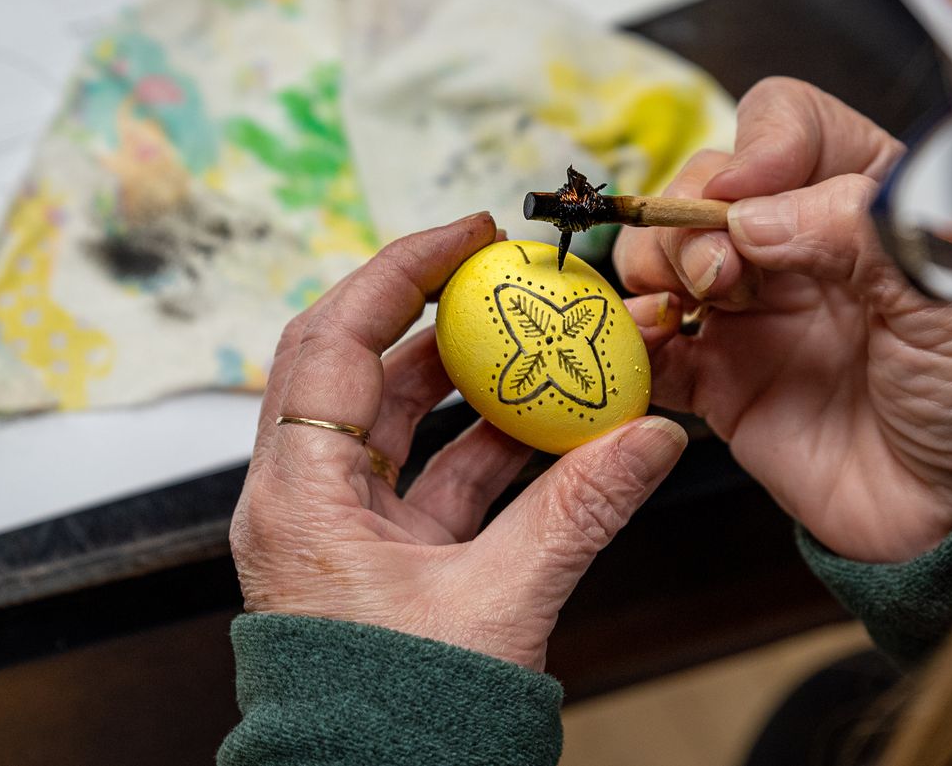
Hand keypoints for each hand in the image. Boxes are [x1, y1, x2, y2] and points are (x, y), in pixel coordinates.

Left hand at [230, 213, 686, 670]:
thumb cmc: (397, 723)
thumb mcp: (499, 604)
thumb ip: (580, 511)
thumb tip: (653, 436)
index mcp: (298, 499)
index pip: (330, 341)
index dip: (397, 272)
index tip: (465, 234)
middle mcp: (308, 501)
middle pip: (362, 369)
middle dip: (438, 315)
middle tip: (503, 276)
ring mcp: (349, 528)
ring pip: (405, 423)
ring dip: (473, 382)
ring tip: (536, 341)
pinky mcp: (388, 556)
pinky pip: (440, 476)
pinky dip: (492, 446)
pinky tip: (550, 424)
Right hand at [616, 78, 951, 562]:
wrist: (943, 515)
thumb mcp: (946, 300)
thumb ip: (859, 233)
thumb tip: (750, 217)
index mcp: (861, 203)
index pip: (789, 125)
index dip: (758, 144)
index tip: (745, 192)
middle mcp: (796, 246)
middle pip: (704, 185)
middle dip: (692, 218)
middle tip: (721, 274)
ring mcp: (748, 310)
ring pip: (662, 252)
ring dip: (655, 266)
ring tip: (685, 309)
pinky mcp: (714, 376)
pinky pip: (648, 342)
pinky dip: (631, 336)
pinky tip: (651, 343)